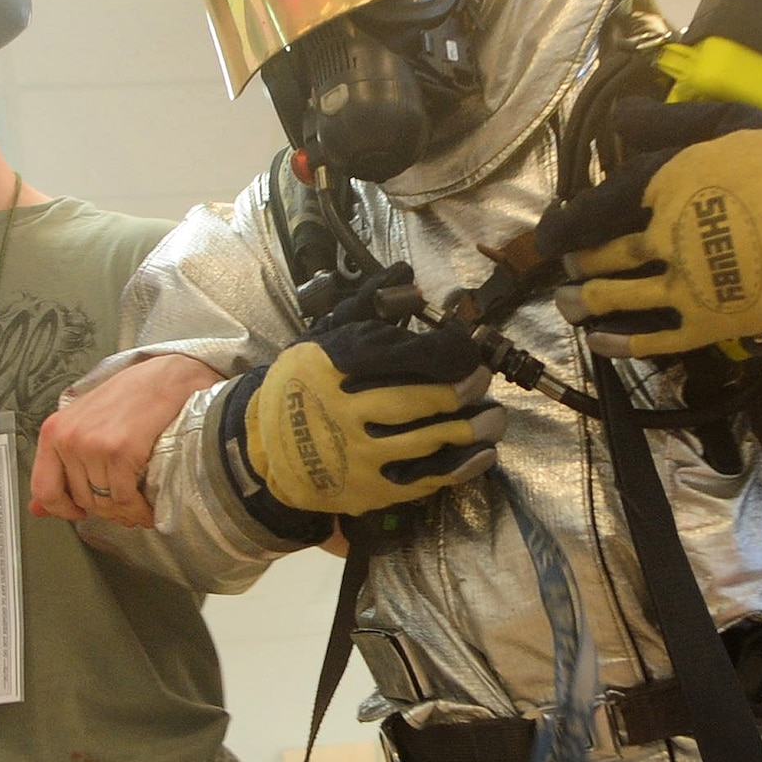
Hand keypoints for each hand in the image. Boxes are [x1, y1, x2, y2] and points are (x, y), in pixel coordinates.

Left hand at [31, 353, 225, 526]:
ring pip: (104, 502)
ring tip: (138, 507)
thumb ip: (60, 464)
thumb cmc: (131, 396)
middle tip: (123, 508)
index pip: (44, 489)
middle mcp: (69, 438)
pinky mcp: (121, 452)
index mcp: (54, 431)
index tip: (79, 513)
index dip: (63, 510)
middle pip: (81, 499)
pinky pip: (125, 498)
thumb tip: (38, 508)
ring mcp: (94, 445)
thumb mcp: (84, 424)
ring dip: (125, 512)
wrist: (166, 377)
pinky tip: (147, 507)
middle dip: (105, 510)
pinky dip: (139, 509)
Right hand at [244, 320, 505, 514]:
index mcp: (333, 366)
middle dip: (458, 390)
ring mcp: (354, 454)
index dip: (444, 352)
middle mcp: (342, 410)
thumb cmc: (306, 385)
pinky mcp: (366, 489)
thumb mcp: (324, 338)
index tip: (467, 350)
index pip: (398, 356)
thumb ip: (367, 305)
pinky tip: (483, 455)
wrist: (266, 449)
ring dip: (468, 431)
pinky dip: (458, 468)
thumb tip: (404, 272)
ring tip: (494, 420)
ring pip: (423, 443)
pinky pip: (421, 480)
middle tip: (482, 381)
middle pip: (413, 401)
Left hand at [539, 98, 761, 356]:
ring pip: (621, 297)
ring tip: (567, 304)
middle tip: (562, 269)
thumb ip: (664, 122)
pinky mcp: (710, 319)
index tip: (550, 234)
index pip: (597, 207)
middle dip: (576, 263)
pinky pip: (657, 338)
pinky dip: (623, 342)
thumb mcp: (719, 120)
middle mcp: (664, 237)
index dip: (567, 224)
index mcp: (662, 187)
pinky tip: (600, 343)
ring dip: (587, 302)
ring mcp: (685, 283)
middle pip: (605, 254)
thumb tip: (618, 113)